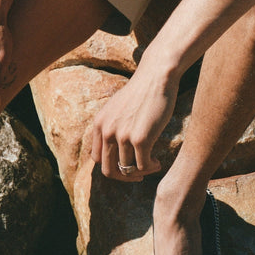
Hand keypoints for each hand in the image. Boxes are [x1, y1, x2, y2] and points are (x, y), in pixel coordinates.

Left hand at [90, 65, 177, 181]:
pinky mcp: (140, 139)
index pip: (97, 158)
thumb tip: (113, 152)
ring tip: (152, 164)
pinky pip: (143, 166)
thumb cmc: (140, 93)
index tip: (125, 167)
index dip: (111, 167)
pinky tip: (157, 162)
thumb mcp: (116, 109)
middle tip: (138, 175)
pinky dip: (151, 168)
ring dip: (141, 172)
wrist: (155, 78)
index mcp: (98, 125)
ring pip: (127, 170)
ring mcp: (122, 136)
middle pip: (108, 170)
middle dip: (124, 177)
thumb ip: (110, 127)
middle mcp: (106, 131)